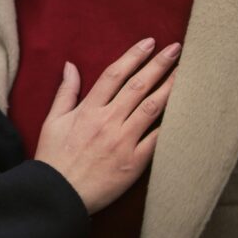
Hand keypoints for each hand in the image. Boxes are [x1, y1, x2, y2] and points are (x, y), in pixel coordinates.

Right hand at [34, 38, 179, 214]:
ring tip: (185, 73)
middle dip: (158, 65)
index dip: (133, 56)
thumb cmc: (54, 157)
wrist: (60, 194)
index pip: (114, 74)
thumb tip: (70, 65)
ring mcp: (123, 141)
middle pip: (138, 86)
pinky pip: (156, 139)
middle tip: (176, 49)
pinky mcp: (134, 162)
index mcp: (88, 109)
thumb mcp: (53, 120)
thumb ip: (66, 92)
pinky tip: (183, 111)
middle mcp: (108, 121)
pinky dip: (170, 124)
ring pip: (151, 108)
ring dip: (169, 88)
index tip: (149, 43)